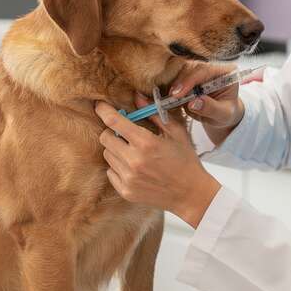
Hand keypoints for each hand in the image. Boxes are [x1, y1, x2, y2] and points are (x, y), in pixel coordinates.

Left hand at [94, 96, 220, 228]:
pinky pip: (110, 172)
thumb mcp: (175, 132)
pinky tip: (134, 168)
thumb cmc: (185, 160)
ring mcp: (128, 178)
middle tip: (126, 135)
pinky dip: (118, 167)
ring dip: (116, 150)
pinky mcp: (126, 191)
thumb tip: (136, 96)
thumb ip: (154, 113)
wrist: (191, 194)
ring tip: (134, 153)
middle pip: (105, 138)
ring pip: (107, 155)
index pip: (114, 121)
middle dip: (112, 132)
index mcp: (146, 142)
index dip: (103, 110)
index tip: (99, 105)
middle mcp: (133, 161)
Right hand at [168, 63, 263, 146]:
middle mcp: (211, 68)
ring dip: (174, 85)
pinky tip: (170, 99)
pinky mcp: (188, 76)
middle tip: (171, 97)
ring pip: (180, 71)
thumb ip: (210, 108)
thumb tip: (194, 103)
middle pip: (190, 68)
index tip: (178, 93)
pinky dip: (171, 88)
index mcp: (226, 72)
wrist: (220, 117)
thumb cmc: (226, 114)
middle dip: (179, 82)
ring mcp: (199, 70)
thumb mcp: (223, 114)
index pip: (205, 71)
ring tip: (171, 100)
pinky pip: (175, 78)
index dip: (190, 81)